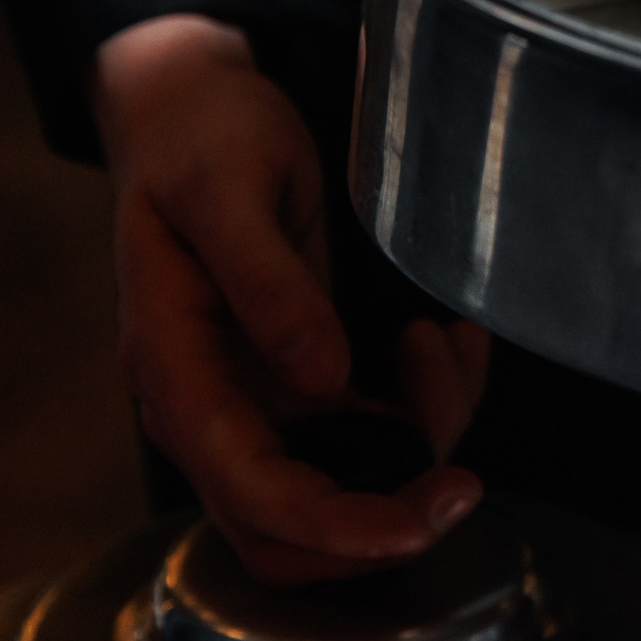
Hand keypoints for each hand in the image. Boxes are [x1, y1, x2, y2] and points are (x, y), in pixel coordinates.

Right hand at [93, 15, 483, 583]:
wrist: (193, 108)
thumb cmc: (202, 140)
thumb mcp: (228, 189)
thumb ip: (266, 282)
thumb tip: (320, 376)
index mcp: (175, 372)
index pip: (249, 493)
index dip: (335, 527)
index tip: (419, 521)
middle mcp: (211, 408)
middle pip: (287, 532)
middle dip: (381, 528)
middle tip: (465, 485)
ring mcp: (257, 402)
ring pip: (342, 489)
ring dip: (418, 451)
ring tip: (451, 346)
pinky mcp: (302, 383)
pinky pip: (372, 432)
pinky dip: (424, 406)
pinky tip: (447, 338)